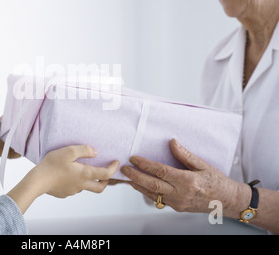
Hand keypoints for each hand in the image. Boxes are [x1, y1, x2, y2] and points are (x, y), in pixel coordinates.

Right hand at [7, 145, 118, 212]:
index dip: (113, 168)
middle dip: (106, 181)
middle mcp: (81, 185)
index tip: (117, 163)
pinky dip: (76, 182)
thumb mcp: (69, 151)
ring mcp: (73, 191)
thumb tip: (95, 152)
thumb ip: (84, 150)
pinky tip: (68, 175)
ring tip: (82, 169)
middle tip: (106, 173)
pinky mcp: (64, 193)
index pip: (105, 174)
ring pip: (86, 187)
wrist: (37, 181)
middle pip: (100, 188)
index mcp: (85, 174)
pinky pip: (74, 188)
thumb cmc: (52, 165)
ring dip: (89, 180)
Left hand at [121, 139, 248, 216]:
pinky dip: (146, 192)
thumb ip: (185, 155)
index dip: (145, 164)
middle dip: (135, 176)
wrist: (227, 201)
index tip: (134, 158)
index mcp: (187, 181)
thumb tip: (172, 142)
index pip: (161, 171)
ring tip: (127, 177)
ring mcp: (177, 202)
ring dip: (137, 185)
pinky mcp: (176, 207)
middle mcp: (181, 193)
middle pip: (152, 185)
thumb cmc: (217, 182)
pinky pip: (158, 199)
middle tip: (124, 169)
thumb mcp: (203, 165)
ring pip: (152, 194)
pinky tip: (140, 185)